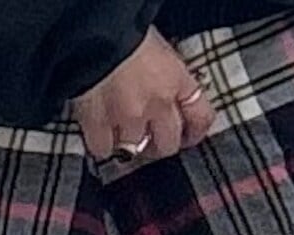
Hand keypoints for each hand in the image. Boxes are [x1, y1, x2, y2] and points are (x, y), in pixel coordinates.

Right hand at [71, 26, 214, 162]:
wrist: (93, 29)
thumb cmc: (124, 25)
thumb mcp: (157, 44)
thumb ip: (166, 71)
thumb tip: (167, 85)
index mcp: (176, 78)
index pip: (200, 117)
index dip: (195, 131)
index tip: (189, 135)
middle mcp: (156, 104)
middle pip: (168, 144)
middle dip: (160, 144)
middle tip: (152, 139)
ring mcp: (127, 117)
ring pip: (134, 150)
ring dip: (129, 145)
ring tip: (121, 136)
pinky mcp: (99, 124)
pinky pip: (103, 149)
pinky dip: (102, 145)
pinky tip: (100, 136)